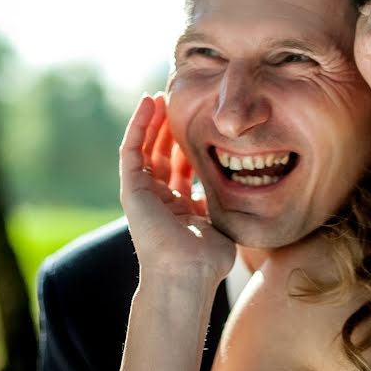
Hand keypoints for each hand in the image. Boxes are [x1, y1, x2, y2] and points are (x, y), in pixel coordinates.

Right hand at [119, 94, 234, 283]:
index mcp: (178, 208)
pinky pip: (131, 150)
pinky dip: (138, 125)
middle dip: (168, 128)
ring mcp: (143, 194)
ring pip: (145, 148)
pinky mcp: (131, 189)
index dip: (187, 145)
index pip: (180, 168)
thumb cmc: (207, 257)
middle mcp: (158, 199)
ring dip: (152, 121)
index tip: (198, 123)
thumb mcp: (220, 221)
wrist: (187, 273)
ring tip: (160, 96)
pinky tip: (148, 104)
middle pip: (161, 154)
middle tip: (177, 101)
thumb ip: (221, 202)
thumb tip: (239, 187)